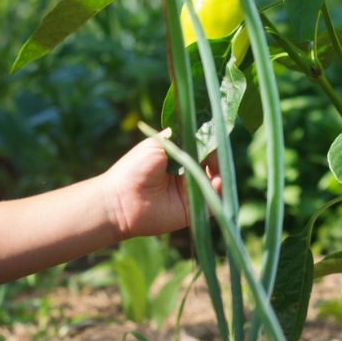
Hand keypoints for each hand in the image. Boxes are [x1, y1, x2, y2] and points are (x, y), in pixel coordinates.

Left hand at [104, 131, 221, 240]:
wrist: (121, 199)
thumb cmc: (135, 168)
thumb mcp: (158, 144)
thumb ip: (181, 137)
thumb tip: (203, 129)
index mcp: (178, 156)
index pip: (203, 148)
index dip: (210, 144)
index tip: (215, 140)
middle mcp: (186, 174)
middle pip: (212, 165)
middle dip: (218, 161)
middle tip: (216, 158)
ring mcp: (190, 192)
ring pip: (216, 183)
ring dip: (220, 176)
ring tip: (216, 174)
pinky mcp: (192, 210)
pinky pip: (213, 203)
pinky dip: (219, 194)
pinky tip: (216, 184)